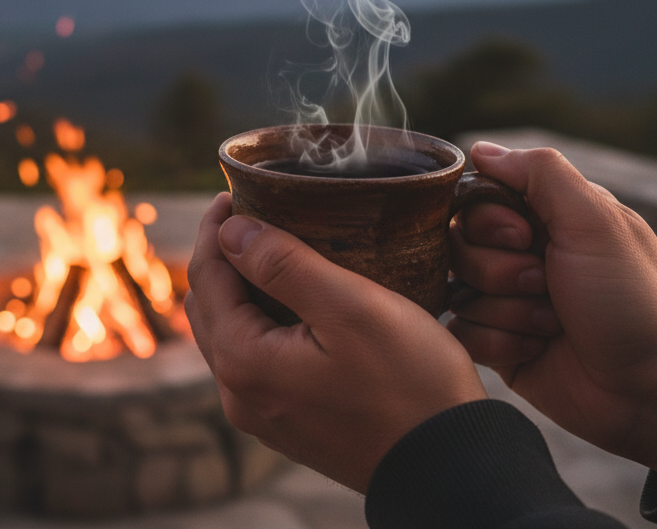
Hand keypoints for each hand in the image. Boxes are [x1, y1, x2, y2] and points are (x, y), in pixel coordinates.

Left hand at [185, 192, 486, 492]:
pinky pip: (256, 361)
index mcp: (245, 361)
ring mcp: (262, 415)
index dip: (216, 228)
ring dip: (240, 289)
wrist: (449, 464)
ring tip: (274, 250)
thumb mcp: (352, 307)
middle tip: (252, 214)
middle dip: (222, 256)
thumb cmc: (411, 384)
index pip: (207, 277)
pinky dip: (261, 322)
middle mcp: (239, 395)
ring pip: (230, 335)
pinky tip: (294, 302)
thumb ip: (284, 264)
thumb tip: (230, 230)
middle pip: (210, 307)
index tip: (234, 191)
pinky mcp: (288, 424)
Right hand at [448, 142, 656, 478]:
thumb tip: (481, 150)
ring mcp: (509, 301)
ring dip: (506, 310)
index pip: (476, 198)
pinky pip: (463, 332)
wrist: (651, 389)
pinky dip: (500, 342)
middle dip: (500, 270)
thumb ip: (540, 173)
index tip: (526, 237)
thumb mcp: (595, 220)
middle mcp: (523, 254)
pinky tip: (538, 349)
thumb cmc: (632, 299)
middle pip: (458, 244)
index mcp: (547, 217)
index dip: (489, 220)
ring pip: (457, 290)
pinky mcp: (500, 344)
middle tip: (546, 285)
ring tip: (552, 324)